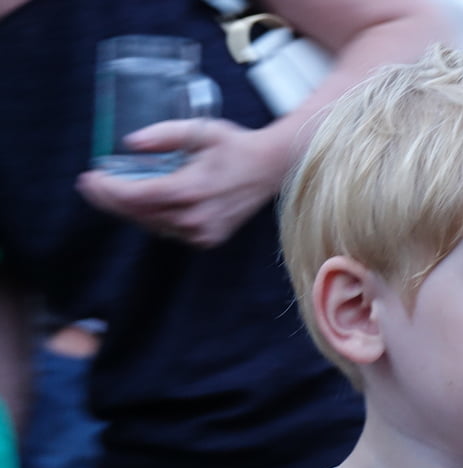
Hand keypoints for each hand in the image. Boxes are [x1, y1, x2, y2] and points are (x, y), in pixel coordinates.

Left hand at [77, 118, 286, 248]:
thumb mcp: (201, 131)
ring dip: (130, 209)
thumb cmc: (236, 147)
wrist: (270, 169)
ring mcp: (201, 232)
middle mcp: (195, 217)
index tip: (90, 178)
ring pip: (151, 225)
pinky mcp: (207, 239)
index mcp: (191, 190)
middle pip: (138, 214)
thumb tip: (130, 143)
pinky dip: (153, 217)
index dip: (108, 190)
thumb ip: (164, 135)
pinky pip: (168, 231)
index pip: (136, 196)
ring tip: (115, 191)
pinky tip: (148, 202)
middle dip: (110, 200)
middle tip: (91, 185)